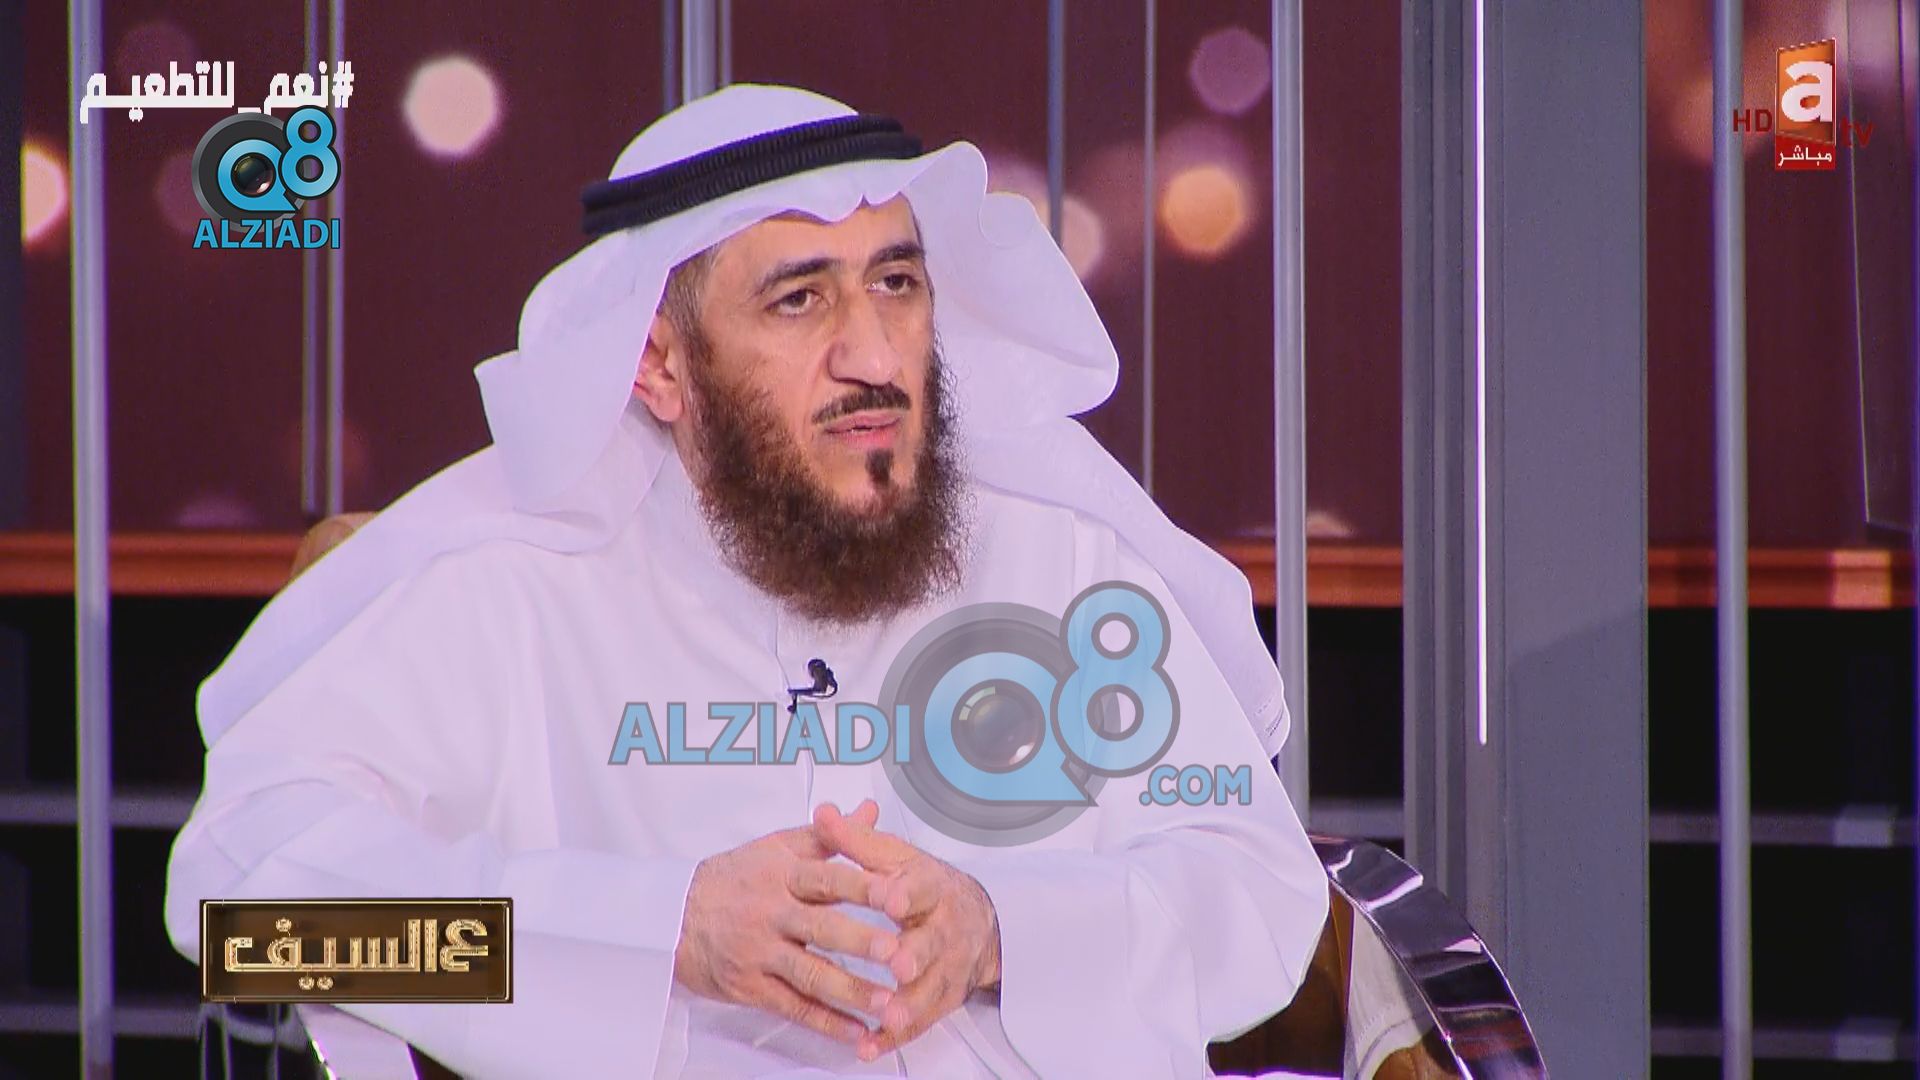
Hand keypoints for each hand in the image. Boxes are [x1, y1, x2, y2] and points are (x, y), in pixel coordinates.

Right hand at [673, 800, 903, 1045]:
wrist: (672, 915)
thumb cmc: (732, 879)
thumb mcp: (776, 847)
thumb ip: (828, 835)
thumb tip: (869, 811)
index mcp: (782, 874)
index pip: (827, 879)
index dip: (863, 887)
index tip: (898, 895)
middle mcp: (771, 913)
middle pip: (822, 928)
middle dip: (862, 942)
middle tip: (900, 954)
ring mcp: (759, 953)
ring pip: (810, 974)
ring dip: (852, 990)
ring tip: (889, 1003)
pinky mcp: (750, 987)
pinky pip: (793, 1007)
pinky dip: (826, 1022)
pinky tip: (857, 1031)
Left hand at [812, 802, 1001, 1061]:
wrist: (980, 922)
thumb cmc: (924, 887)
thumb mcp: (895, 858)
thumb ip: (856, 842)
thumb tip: (822, 814)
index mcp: (931, 888)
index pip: (922, 888)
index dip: (907, 893)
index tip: (891, 898)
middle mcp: (945, 929)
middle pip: (932, 943)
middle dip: (917, 954)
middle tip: (900, 964)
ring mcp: (946, 968)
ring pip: (930, 988)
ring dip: (910, 1003)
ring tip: (888, 1016)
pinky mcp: (941, 1000)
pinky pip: (919, 1022)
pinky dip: (894, 1036)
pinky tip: (869, 1047)